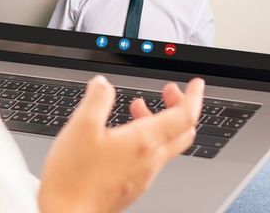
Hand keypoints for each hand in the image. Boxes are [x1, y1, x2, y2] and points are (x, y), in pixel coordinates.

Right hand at [38, 75, 203, 212]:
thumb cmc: (74, 178)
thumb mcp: (81, 126)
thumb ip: (97, 99)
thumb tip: (104, 84)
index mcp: (143, 142)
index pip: (184, 116)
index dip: (192, 97)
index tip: (195, 84)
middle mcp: (149, 161)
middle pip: (182, 132)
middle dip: (180, 107)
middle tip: (169, 92)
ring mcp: (142, 176)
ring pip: (166, 145)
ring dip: (159, 120)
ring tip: (137, 107)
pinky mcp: (131, 186)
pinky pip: (151, 158)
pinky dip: (146, 138)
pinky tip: (122, 134)